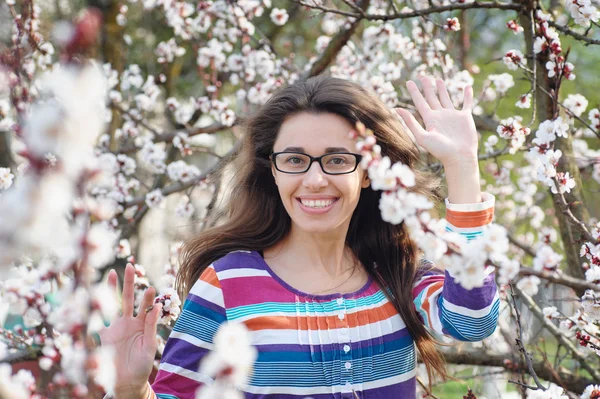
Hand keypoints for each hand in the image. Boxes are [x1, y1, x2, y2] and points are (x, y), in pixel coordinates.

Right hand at [98, 264, 162, 397]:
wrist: (128, 382)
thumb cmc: (142, 365)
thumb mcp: (150, 345)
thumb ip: (151, 326)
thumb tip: (156, 306)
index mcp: (141, 324)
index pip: (144, 306)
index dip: (147, 297)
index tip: (150, 287)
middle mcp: (128, 322)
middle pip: (128, 298)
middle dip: (129, 283)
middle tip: (130, 266)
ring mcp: (114, 327)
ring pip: (112, 304)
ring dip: (112, 289)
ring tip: (113, 273)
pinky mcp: (103, 336)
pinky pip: (98, 321)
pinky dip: (96, 310)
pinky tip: (94, 295)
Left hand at [395, 76, 477, 167]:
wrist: (459, 157)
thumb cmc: (440, 150)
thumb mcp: (422, 136)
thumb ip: (410, 122)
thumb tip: (397, 109)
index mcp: (429, 119)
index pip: (420, 102)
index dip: (414, 92)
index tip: (409, 81)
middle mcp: (440, 116)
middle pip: (432, 98)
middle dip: (427, 87)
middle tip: (423, 76)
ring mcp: (452, 116)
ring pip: (446, 98)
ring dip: (442, 89)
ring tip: (438, 79)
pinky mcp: (465, 117)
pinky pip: (466, 103)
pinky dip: (467, 95)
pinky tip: (467, 87)